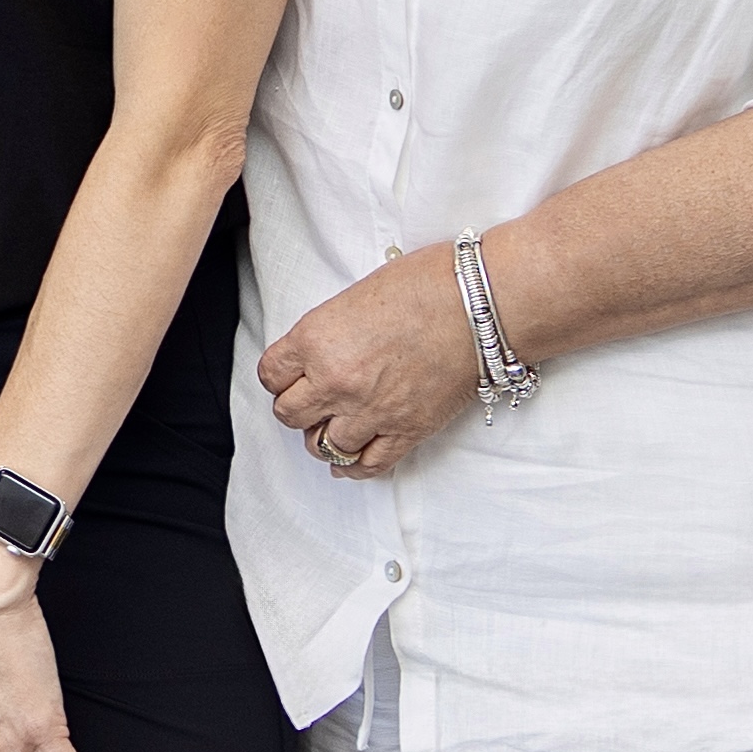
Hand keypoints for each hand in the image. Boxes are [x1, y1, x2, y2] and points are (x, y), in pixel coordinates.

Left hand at [258, 243, 488, 484]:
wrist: (481, 304)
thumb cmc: (426, 284)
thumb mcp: (355, 297)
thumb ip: (330, 332)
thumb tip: (321, 352)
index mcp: (316, 339)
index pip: (271, 375)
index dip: (279, 376)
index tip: (288, 376)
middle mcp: (336, 381)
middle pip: (289, 415)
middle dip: (297, 408)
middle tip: (310, 400)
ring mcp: (371, 410)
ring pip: (323, 446)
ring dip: (324, 437)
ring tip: (332, 427)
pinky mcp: (407, 431)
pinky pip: (367, 464)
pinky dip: (354, 467)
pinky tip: (350, 461)